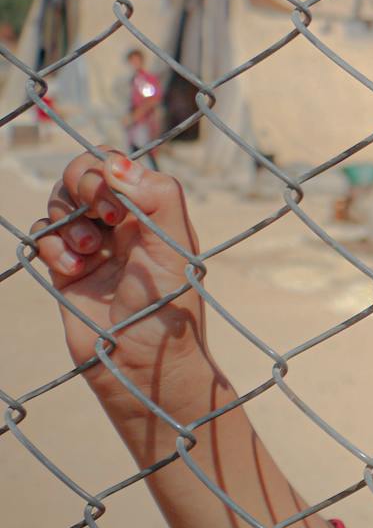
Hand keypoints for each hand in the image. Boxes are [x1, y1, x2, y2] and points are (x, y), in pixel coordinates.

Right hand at [29, 150, 206, 408]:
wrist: (143, 366)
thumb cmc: (169, 310)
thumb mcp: (174, 250)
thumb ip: (156, 199)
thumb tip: (116, 161)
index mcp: (151, 211)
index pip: (115, 165)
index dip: (104, 171)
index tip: (114, 205)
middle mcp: (121, 223)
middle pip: (80, 175)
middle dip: (79, 188)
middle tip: (98, 218)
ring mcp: (91, 245)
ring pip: (58, 205)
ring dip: (67, 223)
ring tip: (88, 254)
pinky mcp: (66, 269)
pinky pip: (43, 238)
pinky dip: (51, 249)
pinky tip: (72, 271)